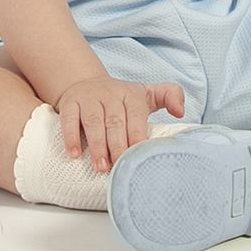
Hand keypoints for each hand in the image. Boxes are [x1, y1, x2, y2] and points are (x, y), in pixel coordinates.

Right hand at [53, 77, 185, 172]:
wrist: (87, 83)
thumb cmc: (121, 98)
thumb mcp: (147, 94)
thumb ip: (170, 96)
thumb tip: (181, 111)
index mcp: (131, 94)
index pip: (136, 115)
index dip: (137, 135)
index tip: (138, 155)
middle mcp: (110, 94)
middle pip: (115, 121)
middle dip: (118, 144)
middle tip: (119, 166)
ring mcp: (89, 98)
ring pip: (93, 121)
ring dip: (97, 145)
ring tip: (100, 166)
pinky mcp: (70, 103)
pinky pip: (69, 119)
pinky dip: (70, 137)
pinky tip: (74, 154)